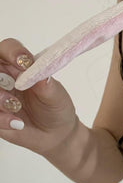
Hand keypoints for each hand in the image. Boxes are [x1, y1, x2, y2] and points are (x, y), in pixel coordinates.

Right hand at [0, 38, 77, 155]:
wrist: (56, 133)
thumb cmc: (56, 108)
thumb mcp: (56, 96)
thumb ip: (46, 85)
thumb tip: (39, 73)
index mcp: (18, 67)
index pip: (7, 49)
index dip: (12, 52)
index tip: (24, 62)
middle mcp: (3, 78)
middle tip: (15, 88)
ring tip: (16, 107)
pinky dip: (1, 119)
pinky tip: (17, 124)